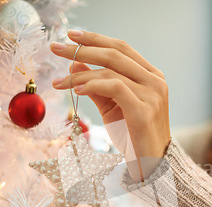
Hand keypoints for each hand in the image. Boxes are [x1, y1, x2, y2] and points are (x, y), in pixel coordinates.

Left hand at [50, 30, 170, 181]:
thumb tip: (74, 64)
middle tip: (56, 47)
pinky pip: (114, 88)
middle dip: (82, 49)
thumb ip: (96, 86)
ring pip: (111, 71)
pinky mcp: (144, 110)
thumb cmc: (133, 137)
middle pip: (114, 54)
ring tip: (58, 82)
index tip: (71, 35)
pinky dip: (93, 85)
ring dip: (79, 74)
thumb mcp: (112, 108)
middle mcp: (155, 81)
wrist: (152, 166)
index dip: (95, 39)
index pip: (121, 48)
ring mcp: (152, 94)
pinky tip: (77, 90)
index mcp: (151, 76)